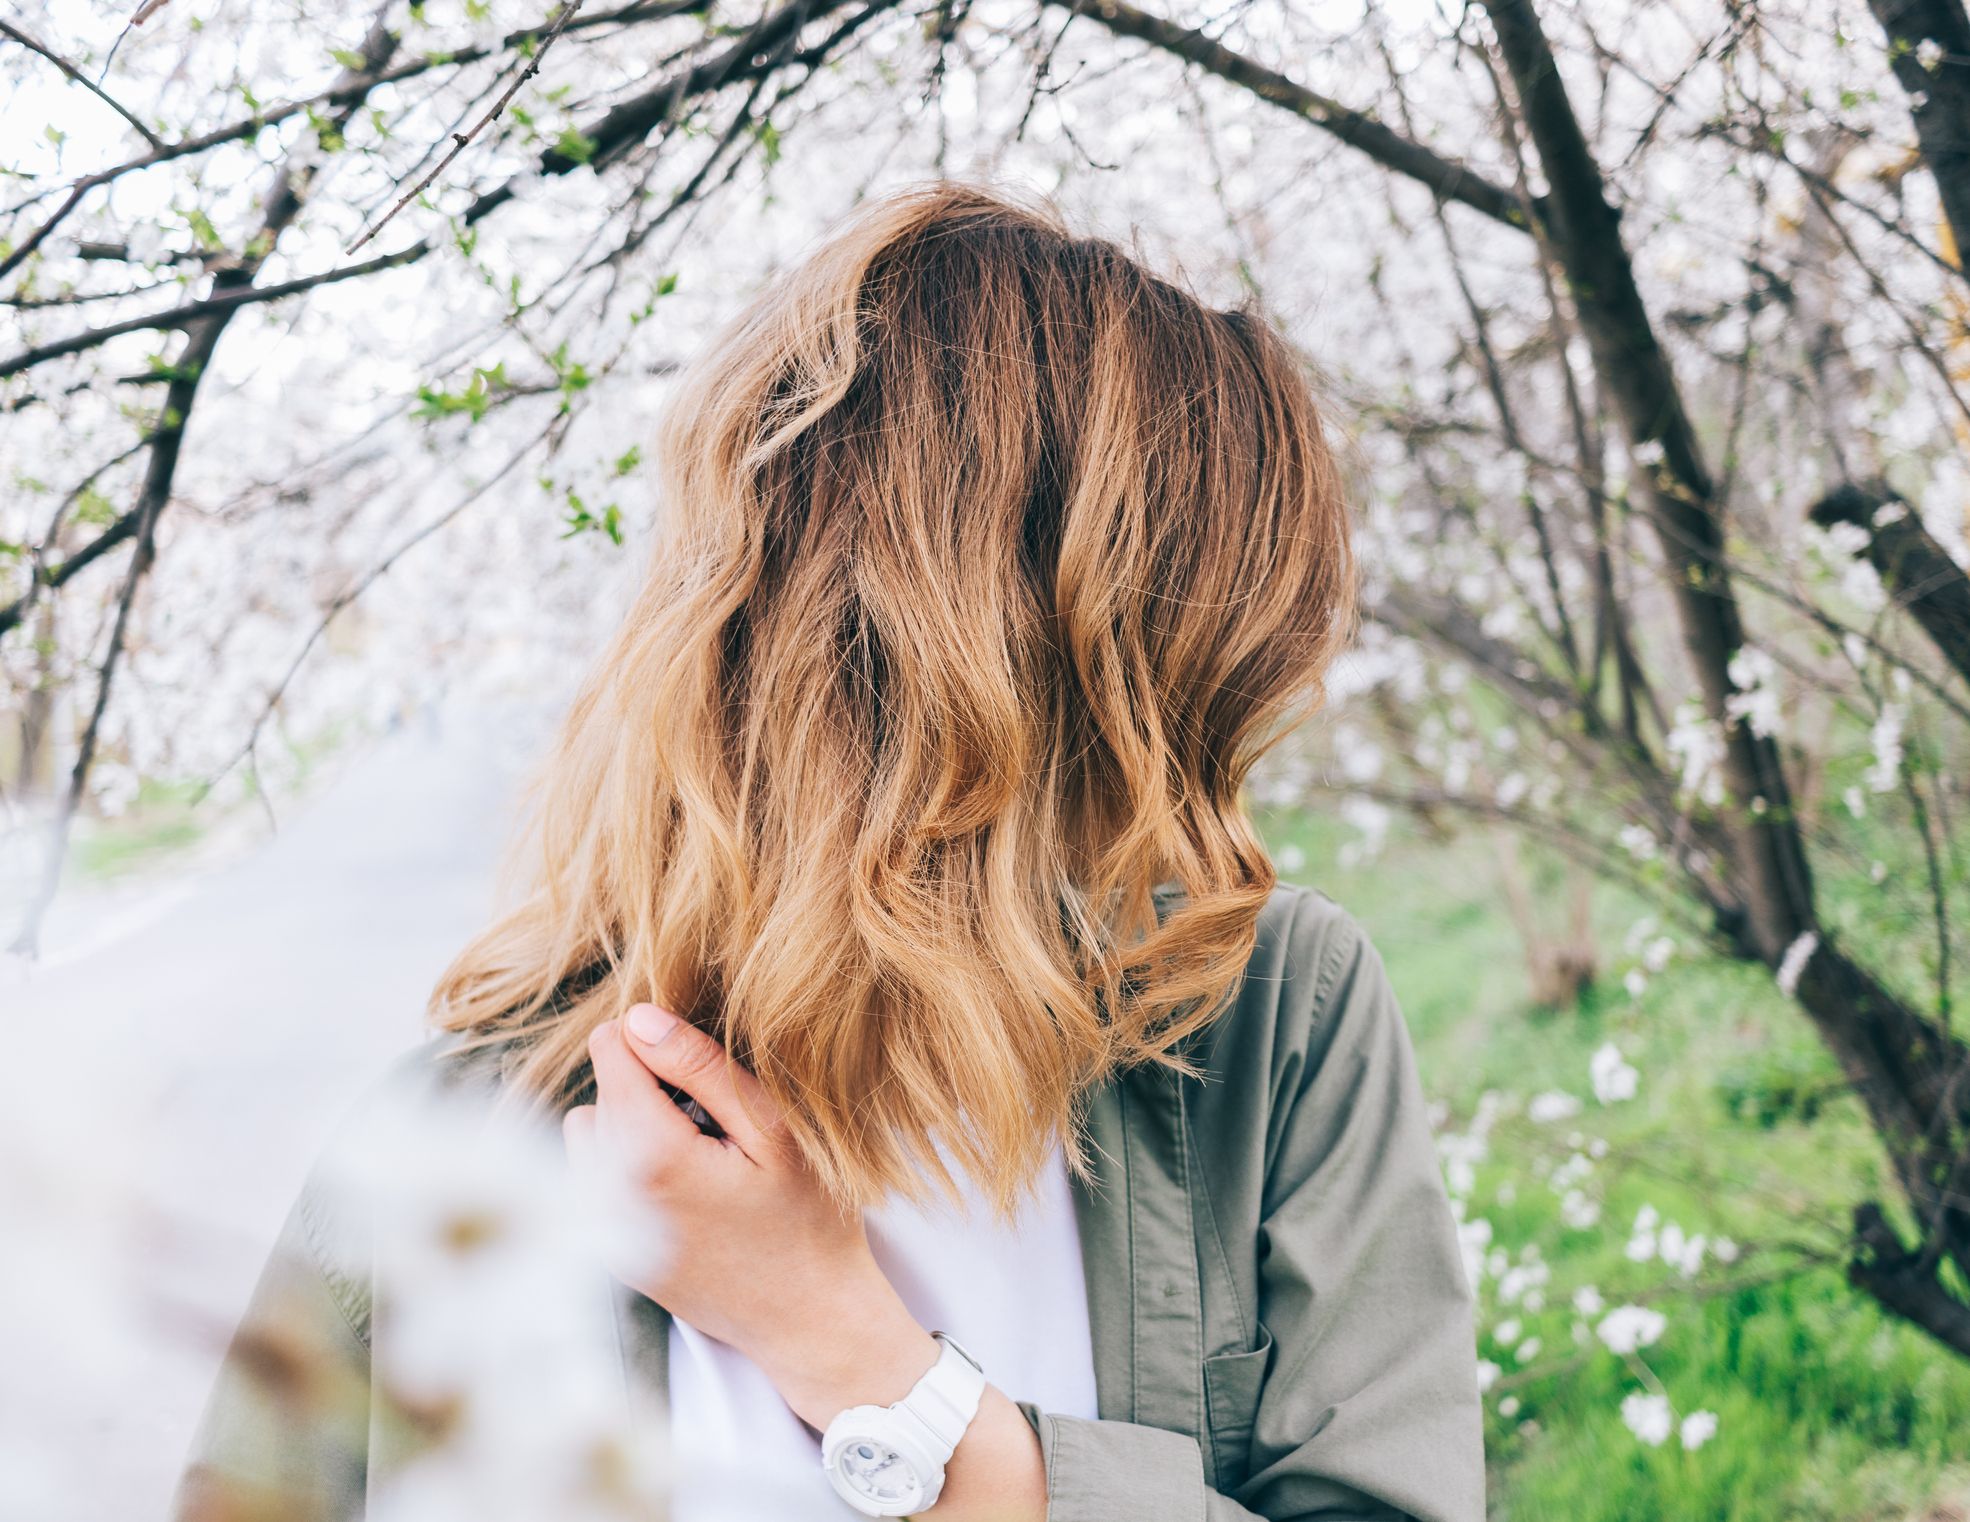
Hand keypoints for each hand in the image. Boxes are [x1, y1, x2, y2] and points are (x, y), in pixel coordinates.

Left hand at [565, 1004, 1046, 1518]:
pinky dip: (629, 1172)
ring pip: (589, 1135)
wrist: (808, 1322)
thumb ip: (701, 1069)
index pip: (611, 1048)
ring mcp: (603, 1230)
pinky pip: (594, 1180)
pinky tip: (684, 1194)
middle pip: (601, 1091)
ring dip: (632, 1130)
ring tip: (698, 1159)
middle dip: (651, 1091)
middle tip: (716, 1128)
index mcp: (652, 1156)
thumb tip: (639, 1017)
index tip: (703, 1074)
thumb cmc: (808, 1223)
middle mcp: (610, 1194)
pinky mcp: (607, 1252)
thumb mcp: (773, 1132)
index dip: (659, 1044)